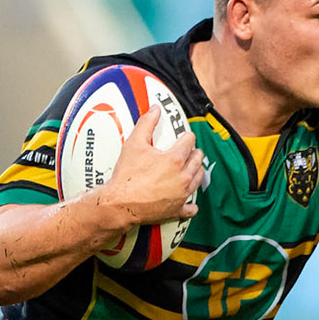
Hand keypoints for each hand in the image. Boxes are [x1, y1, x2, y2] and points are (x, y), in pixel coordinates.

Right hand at [95, 106, 203, 227]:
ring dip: (196, 171)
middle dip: (194, 153)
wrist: (120, 203)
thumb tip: (155, 109)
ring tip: (190, 168)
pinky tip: (188, 200)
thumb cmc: (127, 175)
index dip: (187, 136)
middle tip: (189, 151)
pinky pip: (191, 208)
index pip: (189, 141)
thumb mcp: (134, 144)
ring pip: (198, 179)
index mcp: (175, 159)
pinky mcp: (177, 210)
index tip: (184, 136)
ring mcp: (182, 194)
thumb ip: (146, 123)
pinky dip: (191, 204)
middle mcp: (183, 177)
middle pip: (197, 160)